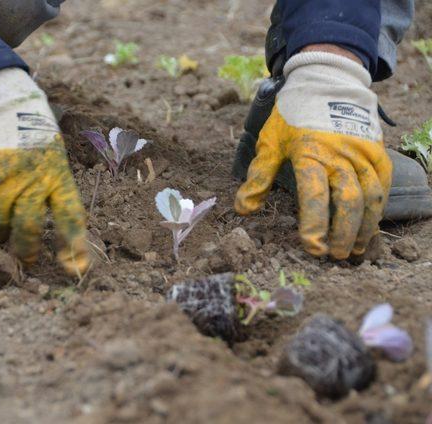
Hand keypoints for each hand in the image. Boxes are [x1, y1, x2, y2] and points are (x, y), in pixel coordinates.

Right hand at [0, 68, 89, 274]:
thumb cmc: (33, 136)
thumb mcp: (53, 157)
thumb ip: (51, 191)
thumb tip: (45, 234)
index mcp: (57, 173)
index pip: (70, 215)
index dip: (74, 245)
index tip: (75, 268)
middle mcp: (30, 176)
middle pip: (28, 226)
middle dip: (26, 249)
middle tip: (26, 259)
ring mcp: (0, 176)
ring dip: (0, 230)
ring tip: (3, 225)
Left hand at [235, 52, 391, 258]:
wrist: (325, 80)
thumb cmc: (292, 115)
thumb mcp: (269, 142)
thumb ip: (258, 177)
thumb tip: (243, 209)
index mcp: (309, 153)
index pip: (314, 194)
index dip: (314, 223)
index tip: (311, 247)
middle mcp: (340, 154)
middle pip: (348, 200)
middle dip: (342, 232)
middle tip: (332, 256)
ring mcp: (362, 151)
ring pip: (371, 196)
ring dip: (364, 226)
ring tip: (352, 250)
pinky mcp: (377, 150)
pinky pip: (383, 182)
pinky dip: (379, 207)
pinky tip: (370, 225)